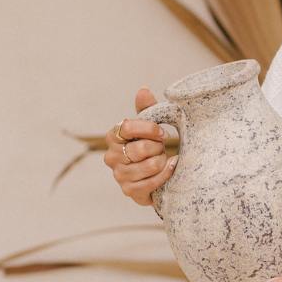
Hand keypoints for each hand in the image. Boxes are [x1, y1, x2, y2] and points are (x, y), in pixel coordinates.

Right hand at [104, 86, 175, 205]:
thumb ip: (147, 109)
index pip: (128, 127)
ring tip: (163, 159)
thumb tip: (143, 90)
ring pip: (149, 166)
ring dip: (162, 162)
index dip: (149, 129)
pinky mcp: (129, 191)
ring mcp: (119, 175)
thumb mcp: (151, 126)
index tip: (162, 132)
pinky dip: (166, 174)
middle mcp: (111, 156)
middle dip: (158, 148)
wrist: (158, 174)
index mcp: (113, 136)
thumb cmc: (152, 145)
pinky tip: (171, 168)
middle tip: (162, 148)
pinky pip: (152, 182)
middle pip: (141, 148)